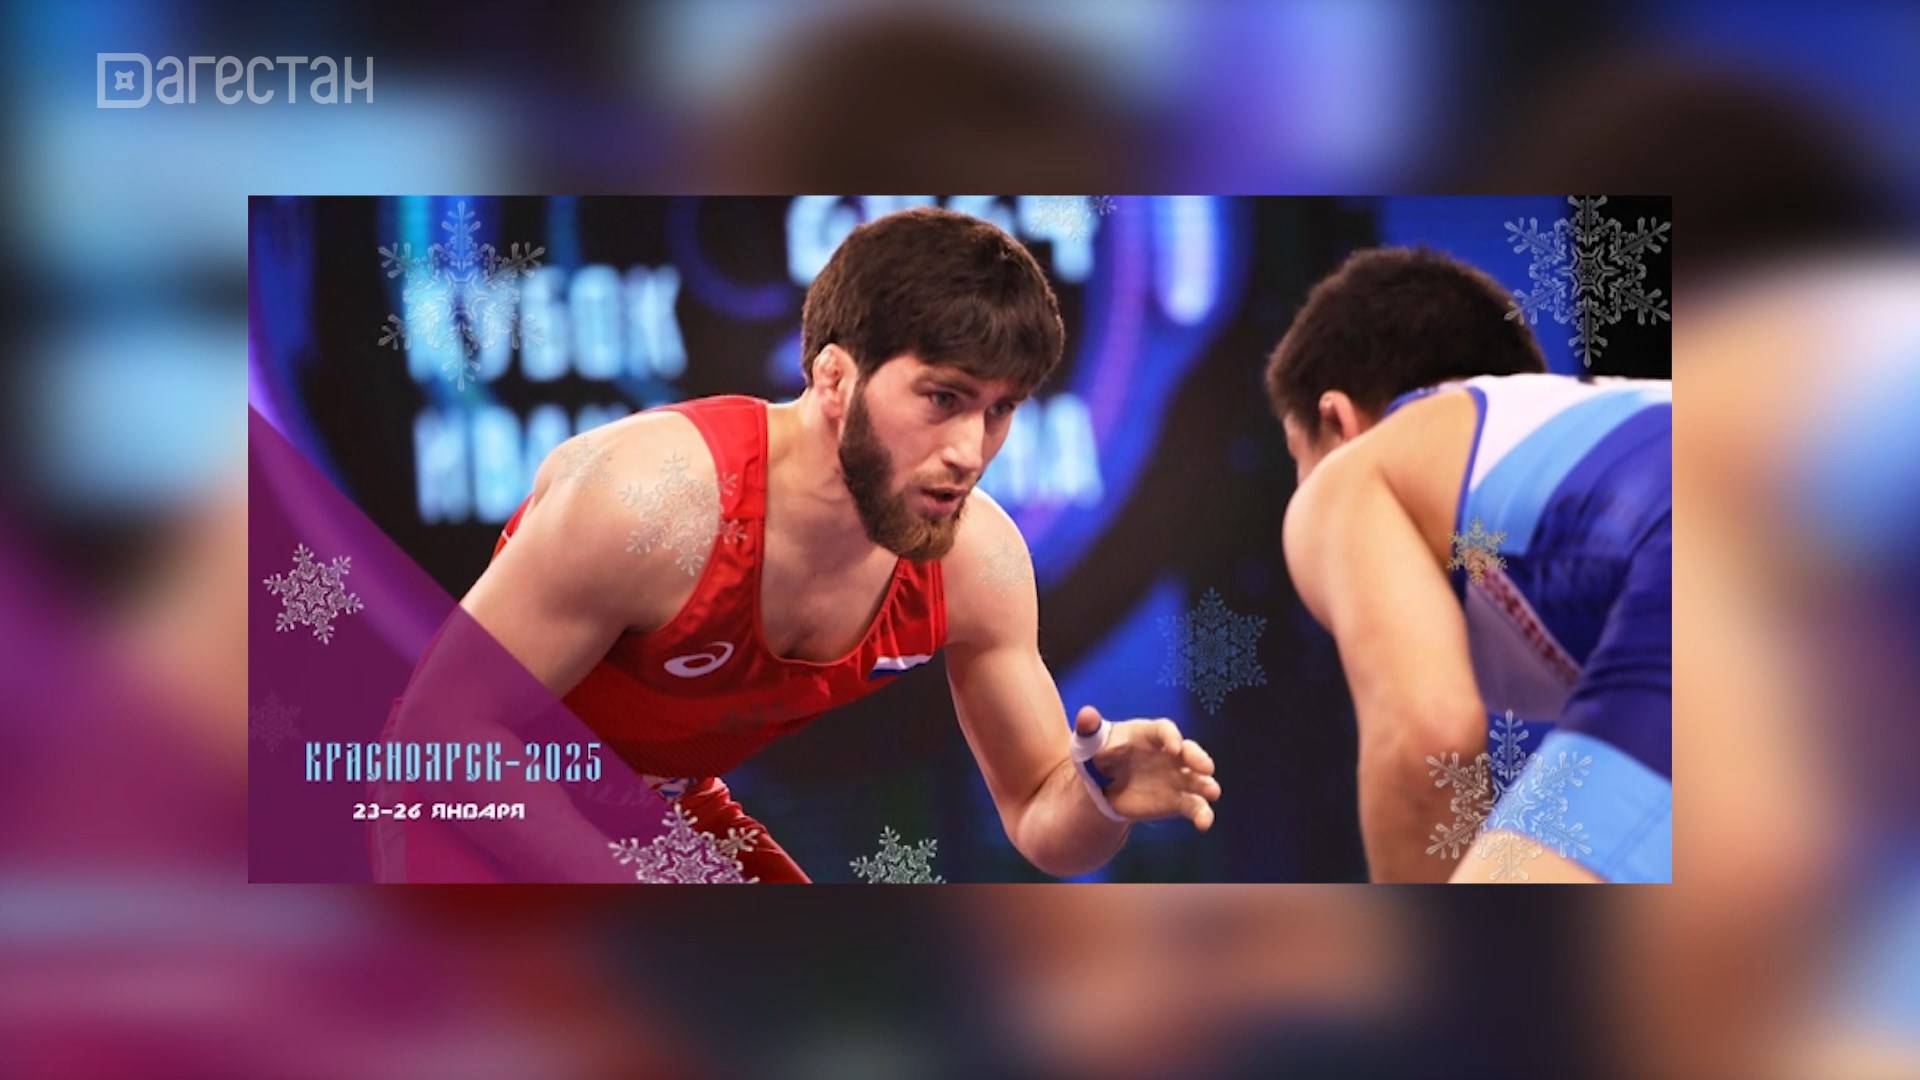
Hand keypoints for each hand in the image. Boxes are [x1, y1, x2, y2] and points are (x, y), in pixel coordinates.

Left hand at [1074, 706, 1220, 830]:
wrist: (1103, 785)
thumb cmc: (1098, 754)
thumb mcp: (1089, 740)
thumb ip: (1089, 727)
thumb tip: (1086, 714)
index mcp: (1149, 734)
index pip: (1164, 730)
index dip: (1171, 737)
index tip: (1173, 747)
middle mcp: (1169, 753)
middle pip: (1189, 752)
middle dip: (1198, 757)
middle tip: (1206, 767)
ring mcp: (1177, 777)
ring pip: (1197, 779)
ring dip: (1206, 785)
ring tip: (1212, 793)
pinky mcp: (1177, 800)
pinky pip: (1194, 806)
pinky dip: (1202, 814)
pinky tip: (1203, 824)